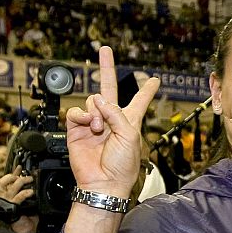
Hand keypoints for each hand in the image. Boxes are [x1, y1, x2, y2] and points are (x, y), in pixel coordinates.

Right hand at [0, 165, 37, 232]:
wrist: (26, 227)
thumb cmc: (24, 213)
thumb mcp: (22, 198)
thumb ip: (21, 188)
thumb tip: (24, 176)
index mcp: (3, 195)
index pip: (5, 180)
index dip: (12, 173)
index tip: (20, 167)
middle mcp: (2, 198)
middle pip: (2, 183)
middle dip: (13, 177)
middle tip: (24, 176)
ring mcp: (6, 203)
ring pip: (10, 188)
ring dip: (21, 182)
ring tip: (30, 180)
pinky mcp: (13, 208)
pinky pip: (18, 197)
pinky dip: (25, 193)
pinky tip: (31, 192)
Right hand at [64, 46, 159, 197]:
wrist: (104, 183)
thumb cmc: (123, 165)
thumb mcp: (130, 136)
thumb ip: (116, 114)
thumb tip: (98, 99)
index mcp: (129, 121)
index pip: (139, 100)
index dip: (147, 90)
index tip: (155, 80)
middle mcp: (111, 120)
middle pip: (109, 89)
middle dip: (107, 68)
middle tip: (105, 50)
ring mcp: (93, 124)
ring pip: (91, 101)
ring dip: (96, 112)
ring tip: (100, 129)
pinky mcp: (76, 130)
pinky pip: (76, 113)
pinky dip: (82, 116)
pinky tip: (90, 126)